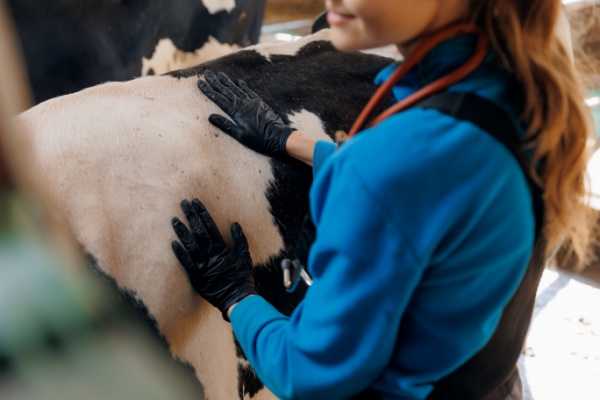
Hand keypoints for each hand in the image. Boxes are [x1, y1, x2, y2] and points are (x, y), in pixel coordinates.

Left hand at [171, 199, 255, 320]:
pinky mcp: (196, 278)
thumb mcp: (245, 256)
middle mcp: (211, 256)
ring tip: (174, 220)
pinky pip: (186, 264)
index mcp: (222, 249)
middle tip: (183, 203)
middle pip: (198, 232)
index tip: (196, 202)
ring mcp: (202, 266)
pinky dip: (180, 253)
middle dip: (191, 217)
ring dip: (182, 232)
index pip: (210, 227)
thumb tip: (234, 224)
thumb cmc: (243, 277)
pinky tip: (173, 243)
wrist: (237, 299)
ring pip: (190, 246)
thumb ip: (240, 239)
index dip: (202, 214)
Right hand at [198, 70, 294, 157]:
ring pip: (236, 88)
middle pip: (225, 90)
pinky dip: (242, 85)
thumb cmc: (259, 140)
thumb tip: (210, 116)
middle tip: (206, 73)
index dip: (209, 90)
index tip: (200, 83)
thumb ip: (226, 125)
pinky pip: (248, 91)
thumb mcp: (240, 136)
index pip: (219, 98)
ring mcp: (252, 102)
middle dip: (215, 82)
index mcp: (236, 112)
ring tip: (218, 74)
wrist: (279, 136)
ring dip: (226, 81)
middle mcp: (243, 104)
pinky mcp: (259, 103)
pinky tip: (238, 81)